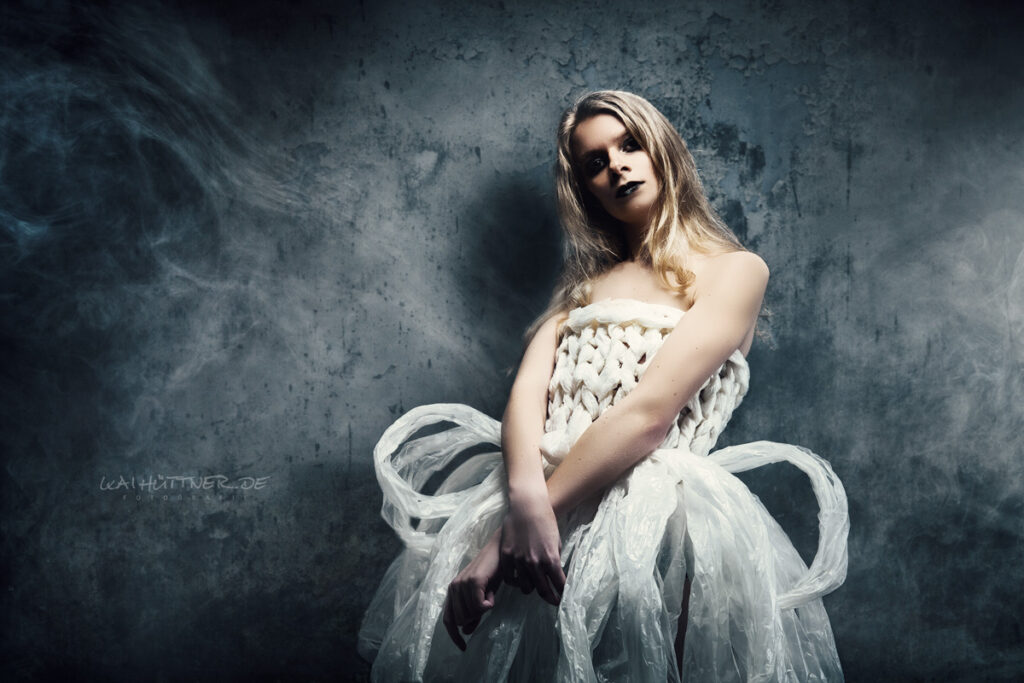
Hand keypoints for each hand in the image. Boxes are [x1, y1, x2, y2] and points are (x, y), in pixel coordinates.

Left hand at [443, 528, 501, 650]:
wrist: (501, 550)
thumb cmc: (493, 572)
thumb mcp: (483, 595)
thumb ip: (473, 613)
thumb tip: (465, 631)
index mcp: (453, 591)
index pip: (448, 620)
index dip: (454, 636)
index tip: (463, 648)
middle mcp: (454, 587)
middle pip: (462, 620)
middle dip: (476, 617)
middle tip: (487, 600)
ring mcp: (462, 583)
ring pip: (470, 614)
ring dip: (484, 608)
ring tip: (490, 593)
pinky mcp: (473, 580)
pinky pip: (479, 606)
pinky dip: (488, 604)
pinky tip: (492, 594)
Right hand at [499, 488, 565, 605]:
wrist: (528, 506)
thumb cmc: (545, 521)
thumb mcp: (556, 541)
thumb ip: (554, 559)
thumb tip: (555, 573)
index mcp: (550, 559)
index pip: (559, 585)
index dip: (561, 594)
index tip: (562, 599)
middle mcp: (535, 563)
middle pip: (543, 590)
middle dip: (550, 598)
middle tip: (553, 600)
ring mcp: (519, 560)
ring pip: (525, 587)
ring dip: (531, 589)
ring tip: (534, 587)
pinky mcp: (506, 556)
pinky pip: (510, 578)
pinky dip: (515, 582)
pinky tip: (518, 579)